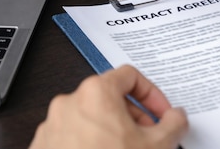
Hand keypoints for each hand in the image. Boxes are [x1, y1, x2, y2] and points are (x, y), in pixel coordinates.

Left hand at [29, 65, 187, 148]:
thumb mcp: (157, 145)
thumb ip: (174, 123)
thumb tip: (176, 117)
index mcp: (96, 92)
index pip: (131, 76)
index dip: (153, 95)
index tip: (161, 113)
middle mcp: (70, 103)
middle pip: (110, 97)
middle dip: (134, 116)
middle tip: (149, 136)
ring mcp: (52, 125)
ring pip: (91, 117)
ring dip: (113, 130)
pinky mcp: (43, 146)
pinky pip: (72, 136)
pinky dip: (90, 143)